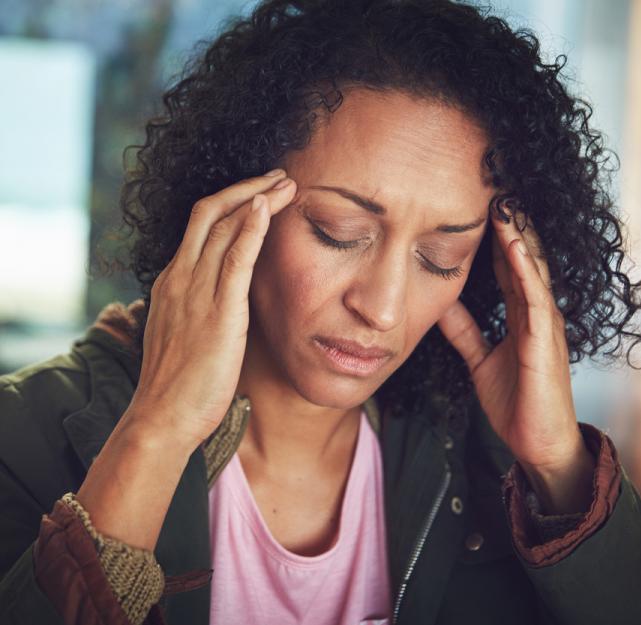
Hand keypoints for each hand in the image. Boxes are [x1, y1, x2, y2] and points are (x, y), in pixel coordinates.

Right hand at [126, 169, 296, 451]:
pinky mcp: (217, 312)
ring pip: (224, 227)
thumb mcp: (186, 333)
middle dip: (246, 187)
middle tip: (278, 175)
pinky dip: (251, 229)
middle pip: (210, 213)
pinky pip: (234, 259)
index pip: (200, 227)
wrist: (162, 417)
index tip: (260, 195)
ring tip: (287, 183)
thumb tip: (226, 298)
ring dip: (257, 198)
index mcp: (173, 281)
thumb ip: (201, 307)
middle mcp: (180, 277)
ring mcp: (195, 292)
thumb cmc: (177, 383)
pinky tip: (268, 208)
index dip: (233, 203)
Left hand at [437, 208, 588, 476]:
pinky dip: (525, 270)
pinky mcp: (544, 340)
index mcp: (520, 315)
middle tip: (494, 190)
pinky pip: (534, 298)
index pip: (506, 267)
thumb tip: (440, 305)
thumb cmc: (514, 401)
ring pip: (531, 270)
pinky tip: (514, 246)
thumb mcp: (480, 359)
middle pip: (521, 260)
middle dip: (508, 226)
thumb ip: (464, 332)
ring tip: (505, 204)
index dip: (493, 239)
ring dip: (518, 236)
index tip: (477, 209)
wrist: (535, 441)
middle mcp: (534, 312)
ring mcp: (543, 324)